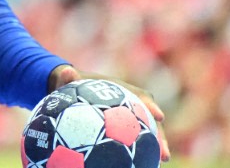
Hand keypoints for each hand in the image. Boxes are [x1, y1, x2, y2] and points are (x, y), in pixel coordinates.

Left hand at [48, 64, 170, 162]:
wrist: (77, 90)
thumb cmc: (76, 85)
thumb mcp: (70, 80)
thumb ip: (68, 77)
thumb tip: (65, 72)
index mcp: (123, 91)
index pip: (141, 96)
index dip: (151, 106)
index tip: (159, 116)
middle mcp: (132, 104)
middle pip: (150, 120)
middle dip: (160, 135)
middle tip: (164, 153)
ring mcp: (130, 118)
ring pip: (147, 133)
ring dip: (156, 147)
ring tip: (161, 162)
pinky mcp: (126, 129)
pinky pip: (135, 141)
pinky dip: (140, 152)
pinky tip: (142, 165)